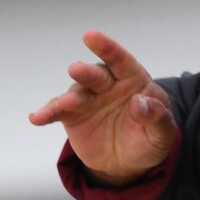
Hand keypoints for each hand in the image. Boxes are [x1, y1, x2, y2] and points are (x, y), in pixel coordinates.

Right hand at [28, 30, 178, 185]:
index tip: (92, 37)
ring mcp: (88, 98)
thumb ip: (157, 118)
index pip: (122, 61)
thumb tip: (140, 103)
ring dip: (70, 98)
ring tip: (67, 104)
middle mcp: (108, 85)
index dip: (107, 48)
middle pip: (96, 75)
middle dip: (86, 72)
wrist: (128, 163)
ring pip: (76, 92)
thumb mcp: (162, 135)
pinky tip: (37, 118)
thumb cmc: (148, 140)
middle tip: (76, 70)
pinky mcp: (71, 114)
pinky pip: (58, 111)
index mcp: (133, 81)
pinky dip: (47, 113)